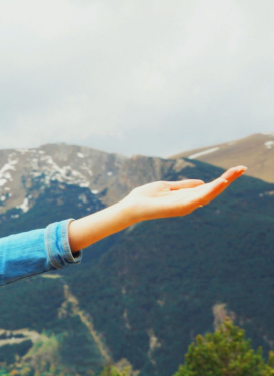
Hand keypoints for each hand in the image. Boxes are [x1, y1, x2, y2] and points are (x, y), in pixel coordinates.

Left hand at [118, 165, 246, 222]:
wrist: (131, 206)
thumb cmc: (145, 197)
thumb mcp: (167, 186)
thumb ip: (183, 185)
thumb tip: (201, 182)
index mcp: (186, 196)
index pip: (208, 187)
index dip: (222, 179)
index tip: (236, 169)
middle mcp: (189, 202)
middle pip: (213, 190)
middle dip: (228, 179)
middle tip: (243, 168)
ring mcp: (186, 206)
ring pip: (210, 193)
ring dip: (224, 182)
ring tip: (236, 172)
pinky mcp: (181, 207)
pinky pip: (199, 198)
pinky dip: (211, 190)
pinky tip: (221, 182)